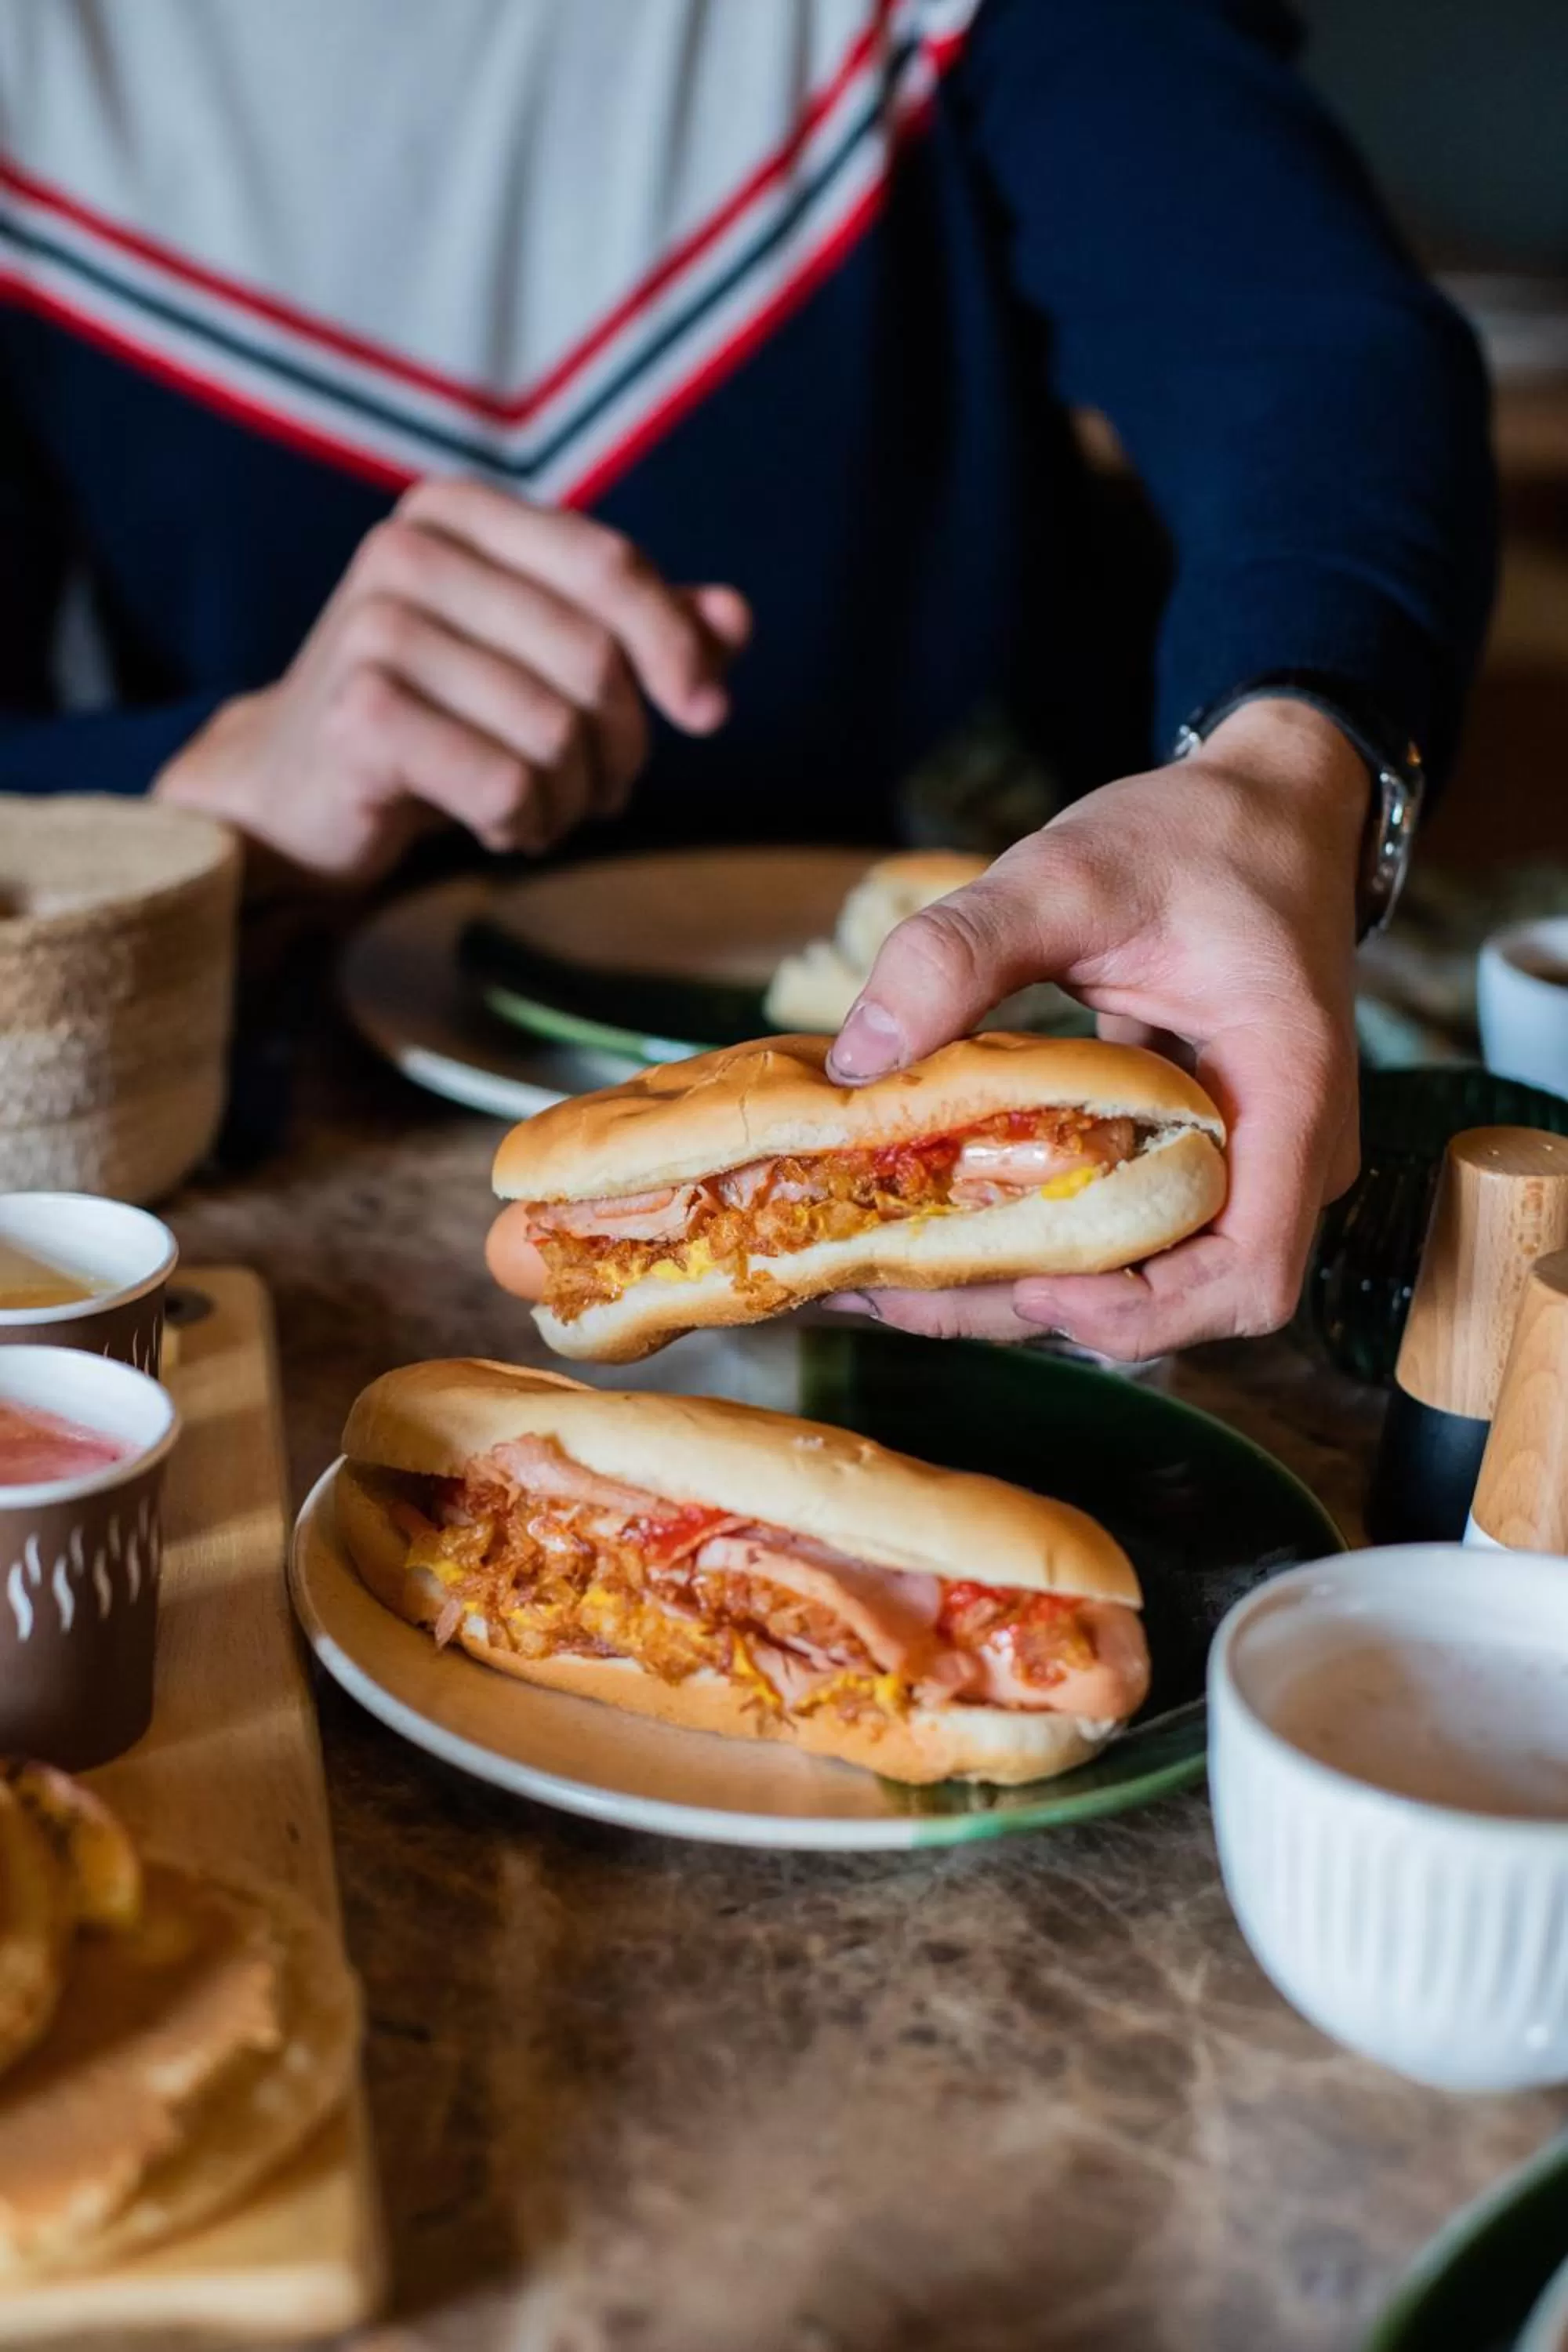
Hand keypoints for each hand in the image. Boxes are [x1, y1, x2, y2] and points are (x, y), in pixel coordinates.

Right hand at [154, 478, 750, 884]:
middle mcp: (407, 552)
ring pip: (554, 729)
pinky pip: (505, 783)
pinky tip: (501, 826)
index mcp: (459, 512)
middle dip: (622, 743)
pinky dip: (524, 822)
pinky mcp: (358, 715)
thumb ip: (639, 629)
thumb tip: (735, 619)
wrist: (300, 789)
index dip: (677, 644)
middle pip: (591, 657)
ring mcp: (373, 629)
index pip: (609, 566)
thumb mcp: (539, 658)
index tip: (708, 712)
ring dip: (574, 796)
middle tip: (607, 790)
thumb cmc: (439, 714)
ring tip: (546, 810)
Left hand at [825, 699, 1368, 1356]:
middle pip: (1183, 1296)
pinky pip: (1134, 1228)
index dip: (1141, 1309)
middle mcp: (1288, 1153)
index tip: (1029, 1285)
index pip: (1249, 1272)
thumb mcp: (1069, 872)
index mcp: (1290, 1089)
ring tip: (895, 1274)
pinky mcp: (1206, 1159)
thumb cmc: (1193, 837)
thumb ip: (963, 950)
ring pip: (1151, 1274)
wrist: (1265, 811)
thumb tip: (856, 1059)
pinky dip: (1043, 1238)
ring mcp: (1253, 1164)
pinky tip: (938, 1226)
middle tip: (898, 1290)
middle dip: (1042, 1309)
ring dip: (1030, 1286)